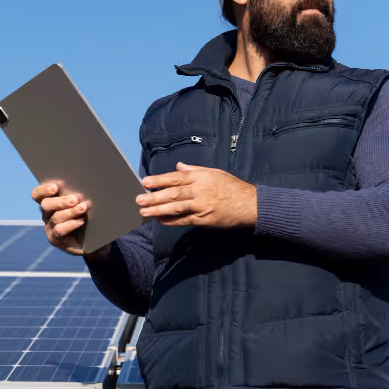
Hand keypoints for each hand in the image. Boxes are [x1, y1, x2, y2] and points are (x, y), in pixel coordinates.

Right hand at [31, 181, 90, 255]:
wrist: (93, 238)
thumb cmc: (88, 215)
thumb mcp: (82, 202)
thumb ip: (78, 195)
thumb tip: (81, 187)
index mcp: (50, 201)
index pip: (38, 194)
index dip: (43, 190)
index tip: (55, 187)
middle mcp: (47, 214)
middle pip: (45, 205)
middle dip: (60, 201)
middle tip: (74, 199)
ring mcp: (50, 228)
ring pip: (55, 218)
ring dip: (71, 212)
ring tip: (83, 208)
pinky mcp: (55, 240)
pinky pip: (59, 230)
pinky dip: (71, 224)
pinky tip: (81, 221)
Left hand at [138, 162, 256, 227]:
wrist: (249, 204)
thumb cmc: (232, 187)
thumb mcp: (215, 173)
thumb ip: (195, 170)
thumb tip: (179, 167)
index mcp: (201, 177)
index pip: (176, 177)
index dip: (160, 180)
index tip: (145, 181)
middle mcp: (200, 190)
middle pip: (173, 193)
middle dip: (154, 196)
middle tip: (139, 198)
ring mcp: (202, 206)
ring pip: (176, 207)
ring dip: (158, 209)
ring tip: (144, 211)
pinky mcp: (205, 219)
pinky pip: (185, 220)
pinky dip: (172, 221)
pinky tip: (160, 220)